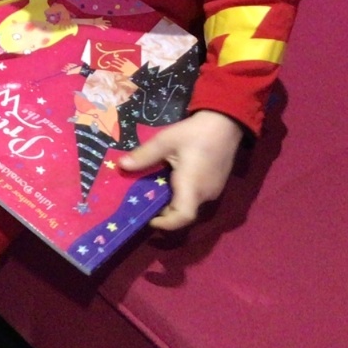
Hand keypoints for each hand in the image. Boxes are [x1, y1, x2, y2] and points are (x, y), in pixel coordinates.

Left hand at [117, 108, 243, 230]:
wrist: (226, 123)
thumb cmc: (196, 133)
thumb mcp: (165, 141)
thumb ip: (144, 156)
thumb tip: (122, 166)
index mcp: (193, 187)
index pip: (182, 217)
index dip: (165, 224)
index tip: (148, 219)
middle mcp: (205, 194)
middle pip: (183, 213)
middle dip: (163, 212)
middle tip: (143, 199)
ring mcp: (213, 191)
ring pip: (189, 205)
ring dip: (172, 201)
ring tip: (153, 188)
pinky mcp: (216, 185)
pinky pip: (196, 196)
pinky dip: (181, 194)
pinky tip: (170, 179)